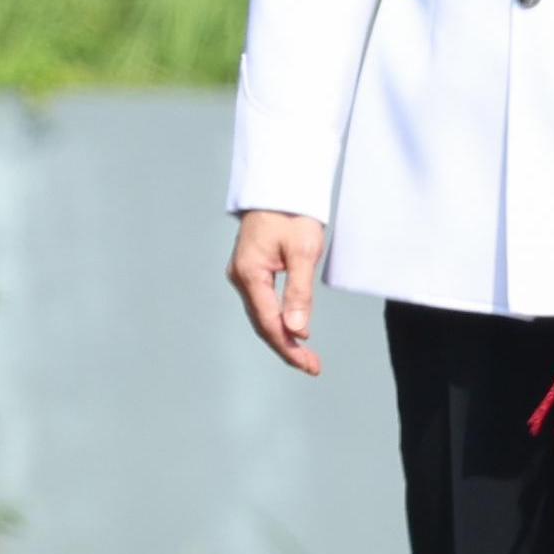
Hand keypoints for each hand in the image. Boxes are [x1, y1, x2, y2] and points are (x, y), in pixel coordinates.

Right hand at [228, 211, 327, 377]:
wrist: (279, 186)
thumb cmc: (293, 214)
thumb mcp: (303, 252)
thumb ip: (299, 293)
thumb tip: (296, 331)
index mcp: (249, 274)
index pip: (269, 322)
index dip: (289, 347)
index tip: (310, 365)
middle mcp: (240, 277)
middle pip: (263, 323)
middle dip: (287, 347)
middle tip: (312, 366)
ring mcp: (243, 274)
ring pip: (261, 315)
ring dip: (283, 336)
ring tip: (306, 356)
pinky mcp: (250, 270)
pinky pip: (262, 303)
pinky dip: (277, 320)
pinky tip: (293, 330)